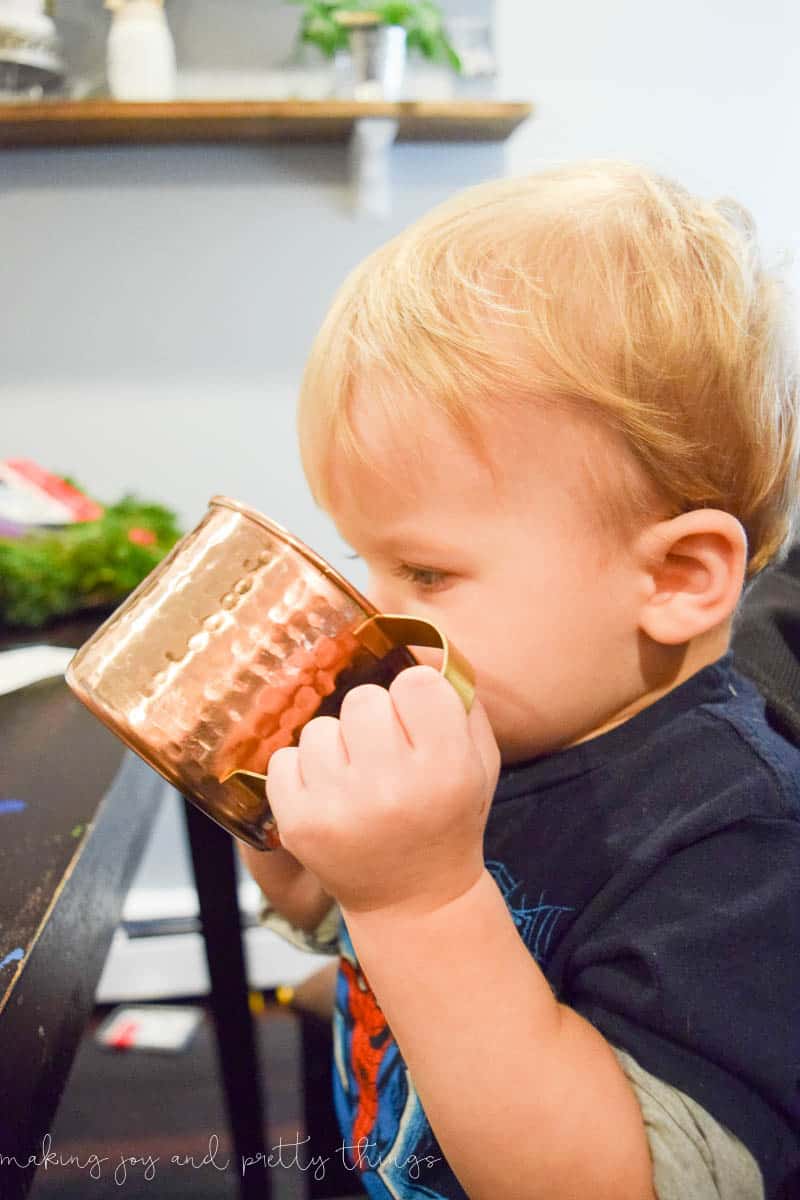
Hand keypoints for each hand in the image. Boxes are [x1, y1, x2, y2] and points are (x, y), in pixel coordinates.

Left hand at [266, 665, 499, 918]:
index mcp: (447, 766)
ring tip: (357, 780)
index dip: (415, 701)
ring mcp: (341, 807)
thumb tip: (425, 646)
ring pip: (320, 728)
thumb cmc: (447, 819)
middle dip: (374, 720)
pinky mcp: (300, 823)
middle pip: (364, 699)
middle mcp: (394, 787)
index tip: (417, 727)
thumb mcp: (480, 761)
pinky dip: (303, 773)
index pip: (415, 683)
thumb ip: (461, 700)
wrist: (414, 900)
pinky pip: (284, 760)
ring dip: (336, 747)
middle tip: (385, 756)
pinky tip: (330, 796)